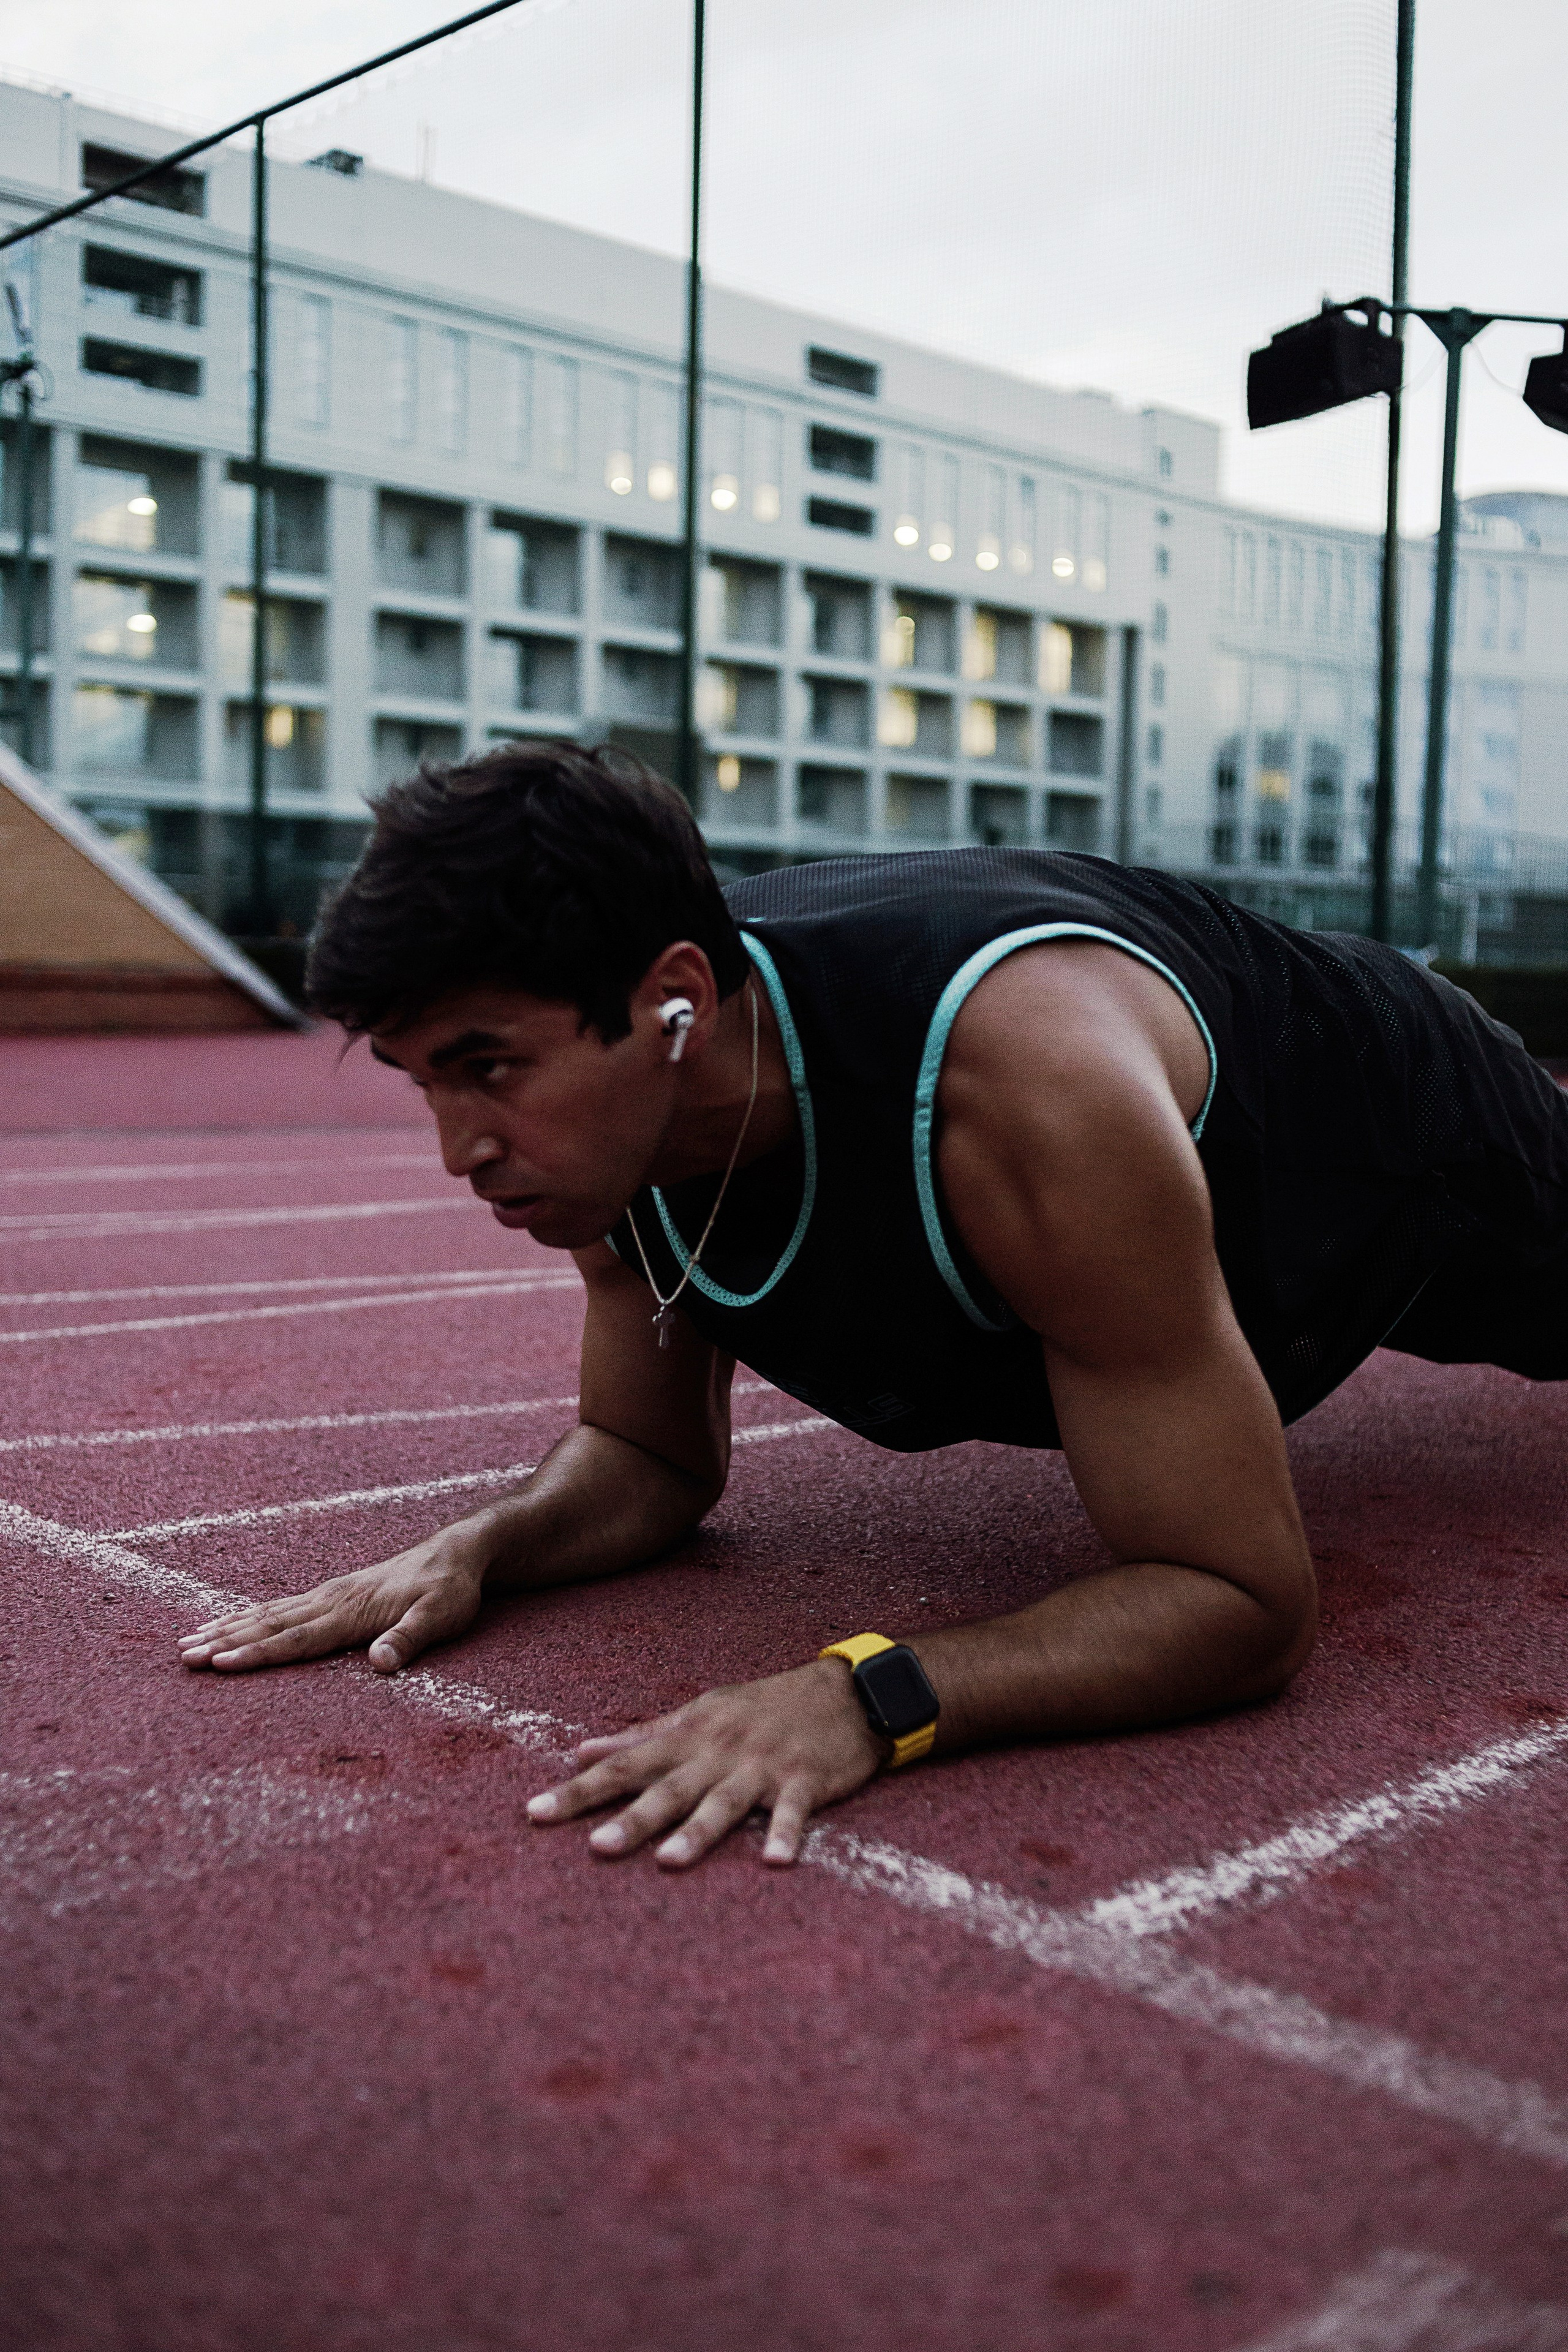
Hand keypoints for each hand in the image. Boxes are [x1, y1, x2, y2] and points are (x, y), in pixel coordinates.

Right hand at [177, 1525, 487, 1675]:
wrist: (455, 1553)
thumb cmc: (449, 1590)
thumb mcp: (441, 1618)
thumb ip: (409, 1640)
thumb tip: (380, 1665)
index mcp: (352, 1612)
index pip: (297, 1639)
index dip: (258, 1654)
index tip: (220, 1664)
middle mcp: (331, 1601)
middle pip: (269, 1625)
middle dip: (225, 1642)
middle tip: (183, 1657)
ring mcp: (327, 1595)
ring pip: (267, 1614)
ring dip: (227, 1628)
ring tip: (187, 1640)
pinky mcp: (330, 1594)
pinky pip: (279, 1606)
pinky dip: (248, 1616)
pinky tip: (228, 1622)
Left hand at [525, 1657, 885, 1867]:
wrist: (844, 1692)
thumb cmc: (765, 1706)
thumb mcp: (701, 1712)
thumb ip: (642, 1734)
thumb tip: (581, 1751)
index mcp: (689, 1735)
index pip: (623, 1764)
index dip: (579, 1789)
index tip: (534, 1812)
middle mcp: (718, 1751)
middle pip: (668, 1788)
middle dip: (631, 1818)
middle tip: (595, 1848)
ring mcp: (762, 1766)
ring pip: (723, 1802)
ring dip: (697, 1831)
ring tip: (669, 1863)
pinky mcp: (804, 1781)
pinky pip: (792, 1811)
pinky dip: (785, 1834)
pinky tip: (776, 1862)